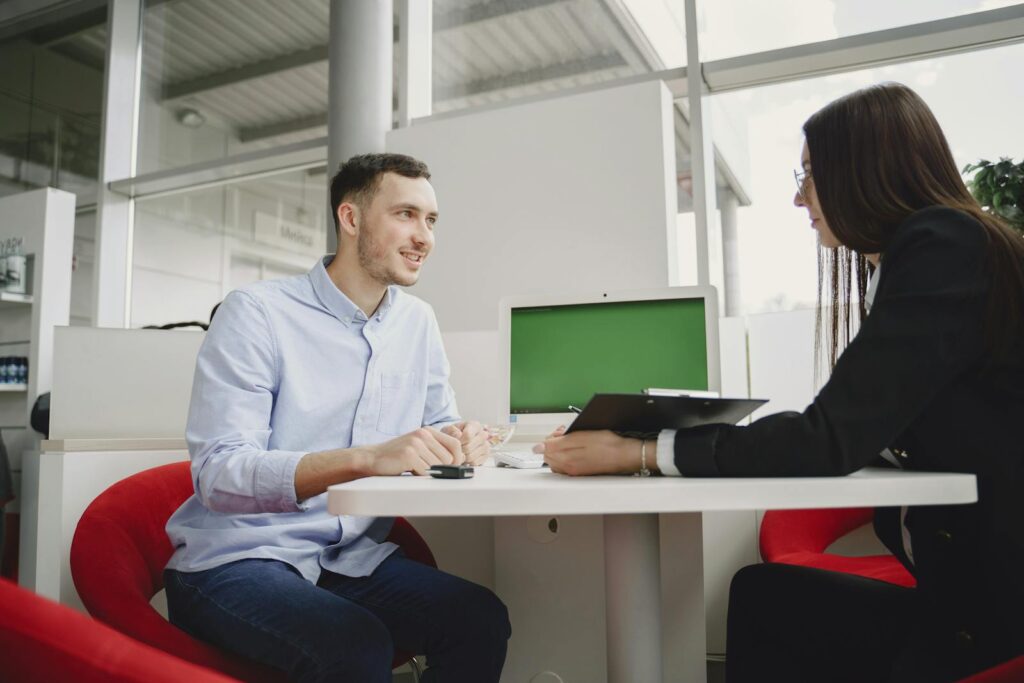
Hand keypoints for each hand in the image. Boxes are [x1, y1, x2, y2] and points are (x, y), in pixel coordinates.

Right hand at [365, 427, 464, 475]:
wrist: (372, 458)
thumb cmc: (397, 456)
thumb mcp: (419, 447)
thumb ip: (437, 449)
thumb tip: (463, 458)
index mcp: (428, 431)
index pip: (455, 444)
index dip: (457, 459)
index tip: (452, 467)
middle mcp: (423, 434)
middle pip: (449, 459)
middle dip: (441, 469)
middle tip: (425, 469)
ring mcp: (416, 444)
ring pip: (438, 466)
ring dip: (428, 472)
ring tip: (414, 468)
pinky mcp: (409, 455)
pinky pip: (426, 472)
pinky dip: (419, 476)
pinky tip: (408, 470)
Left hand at [441, 420, 489, 465]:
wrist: (458, 441)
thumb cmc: (453, 435)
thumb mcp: (448, 429)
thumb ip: (451, 430)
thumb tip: (458, 435)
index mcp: (475, 425)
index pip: (467, 435)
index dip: (458, 441)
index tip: (455, 441)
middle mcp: (483, 434)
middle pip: (468, 447)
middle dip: (459, 450)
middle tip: (456, 449)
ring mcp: (486, 446)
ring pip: (471, 456)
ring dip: (462, 457)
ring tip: (459, 453)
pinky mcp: (485, 456)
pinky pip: (474, 463)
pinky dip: (467, 462)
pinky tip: (465, 457)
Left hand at [533, 428, 652, 475]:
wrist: (624, 455)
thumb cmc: (607, 444)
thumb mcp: (581, 436)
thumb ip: (557, 442)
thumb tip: (537, 447)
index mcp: (565, 457)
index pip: (544, 447)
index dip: (550, 436)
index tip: (560, 432)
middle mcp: (567, 467)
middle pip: (548, 454)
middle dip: (554, 442)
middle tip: (566, 434)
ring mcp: (573, 471)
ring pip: (556, 459)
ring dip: (559, 449)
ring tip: (571, 441)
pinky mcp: (579, 472)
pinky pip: (564, 465)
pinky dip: (566, 455)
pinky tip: (575, 450)